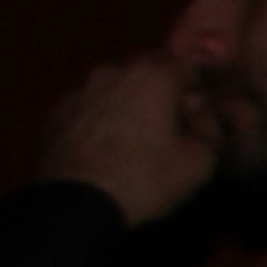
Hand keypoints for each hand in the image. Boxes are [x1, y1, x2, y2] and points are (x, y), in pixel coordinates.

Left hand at [40, 58, 216, 224]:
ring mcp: (79, 91)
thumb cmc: (146, 177)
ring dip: (128, 108)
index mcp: (152, 75)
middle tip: (172, 131)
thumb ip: (211, 130)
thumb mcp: (200, 162)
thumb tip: (205, 116)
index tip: (203, 113)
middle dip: (161, 96)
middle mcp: (112, 71)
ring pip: (114, 92)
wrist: (76, 202)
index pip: (185, 64)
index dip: (198, 87)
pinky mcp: (55, 114)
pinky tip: (106, 152)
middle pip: (146, 76)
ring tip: (135, 143)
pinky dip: (101, 123)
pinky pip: (89, 111)